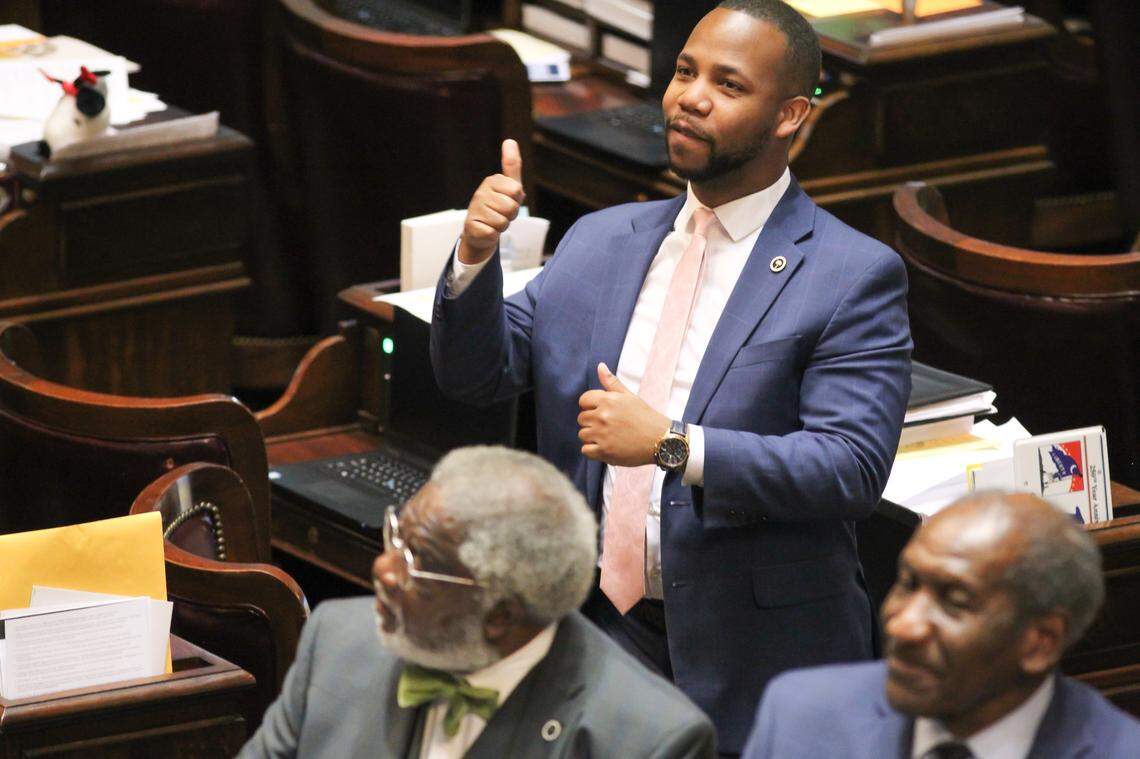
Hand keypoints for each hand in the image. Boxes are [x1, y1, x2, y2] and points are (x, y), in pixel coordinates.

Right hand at [458, 139, 525, 264]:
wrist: (480, 231)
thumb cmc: (498, 207)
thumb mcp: (510, 186)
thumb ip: (512, 165)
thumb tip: (510, 140)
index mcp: (492, 181)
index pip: (517, 192)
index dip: (517, 201)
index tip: (508, 201)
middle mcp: (480, 192)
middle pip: (511, 208)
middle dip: (510, 216)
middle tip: (501, 214)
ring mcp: (474, 209)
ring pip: (503, 222)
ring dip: (501, 226)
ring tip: (493, 222)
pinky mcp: (470, 226)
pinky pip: (492, 233)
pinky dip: (492, 235)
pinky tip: (486, 230)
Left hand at [578, 363, 669, 466]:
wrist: (660, 440)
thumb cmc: (645, 417)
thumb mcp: (629, 396)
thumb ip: (612, 382)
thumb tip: (600, 366)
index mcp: (608, 400)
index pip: (583, 400)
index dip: (591, 406)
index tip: (602, 412)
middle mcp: (602, 416)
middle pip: (581, 418)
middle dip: (591, 422)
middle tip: (608, 426)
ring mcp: (602, 434)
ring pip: (582, 434)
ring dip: (592, 437)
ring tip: (608, 437)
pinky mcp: (604, 451)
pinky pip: (585, 450)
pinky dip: (593, 450)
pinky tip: (606, 447)